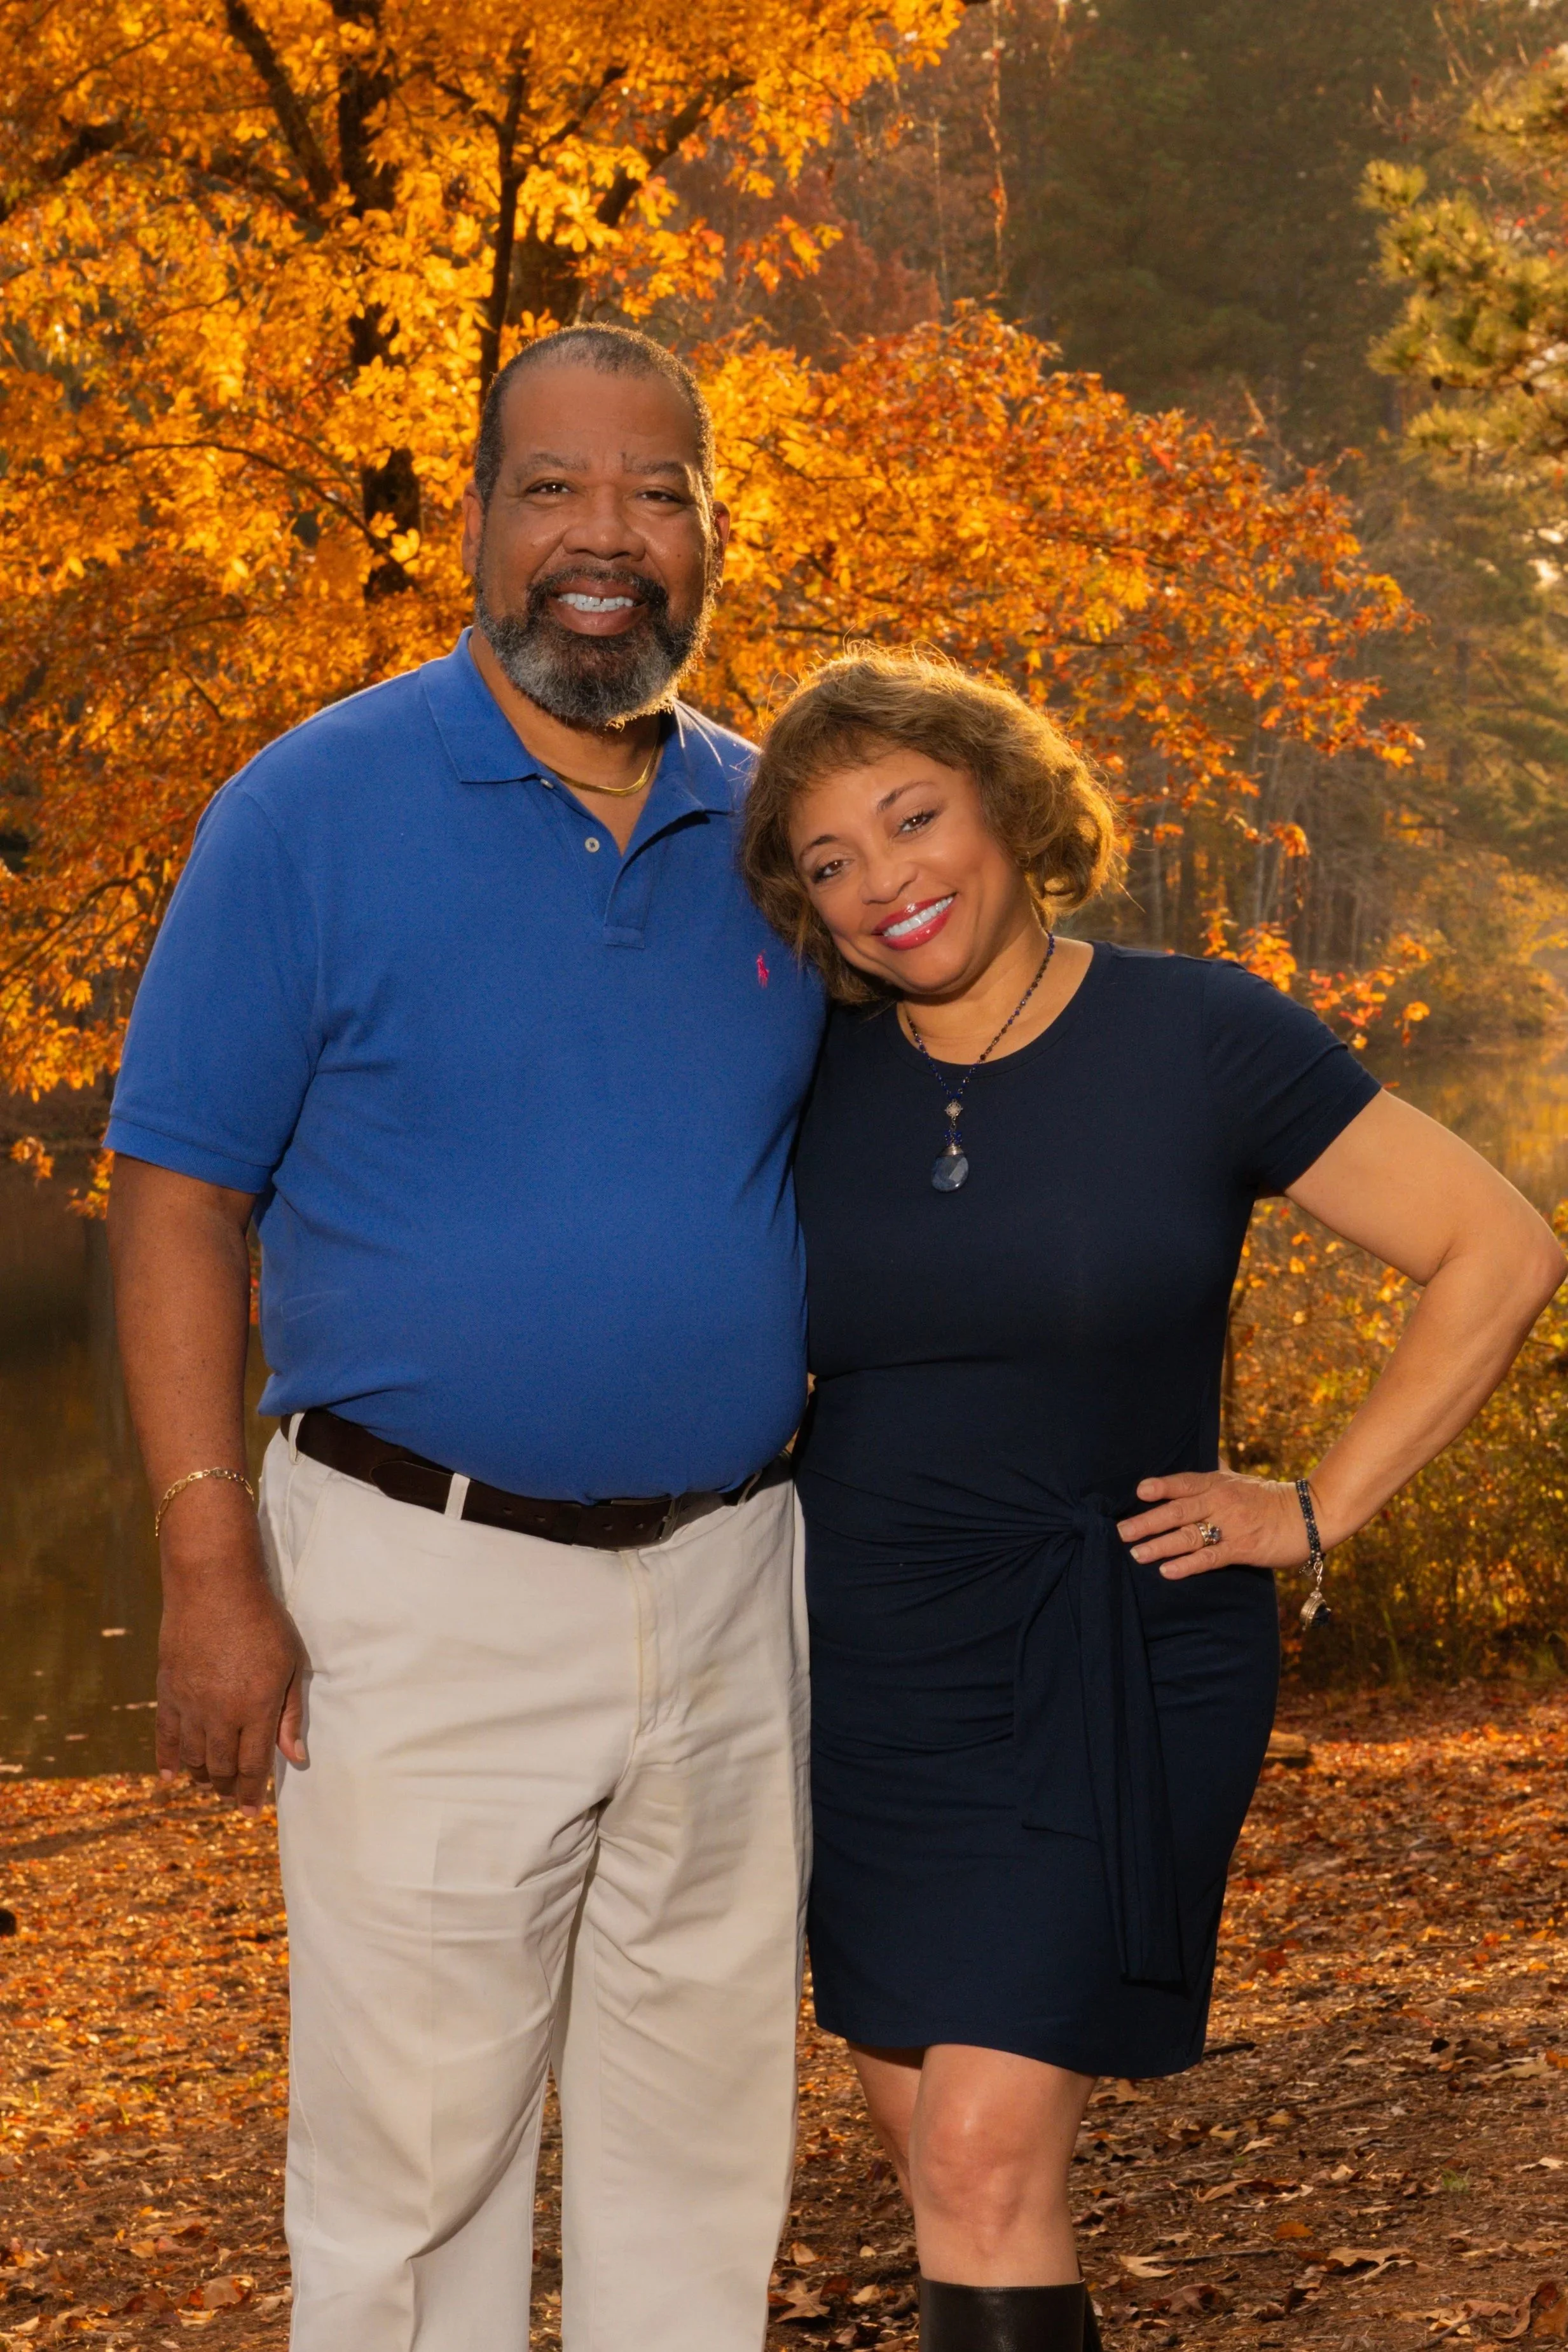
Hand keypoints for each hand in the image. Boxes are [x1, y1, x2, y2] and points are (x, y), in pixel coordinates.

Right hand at [156, 1497, 306, 1813]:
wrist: (214, 1587)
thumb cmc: (263, 1621)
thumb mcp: (290, 1664)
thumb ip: (290, 1714)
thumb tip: (297, 1757)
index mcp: (256, 1708)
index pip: (253, 1764)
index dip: (252, 1791)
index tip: (251, 1810)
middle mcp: (221, 1712)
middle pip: (221, 1766)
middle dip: (228, 1787)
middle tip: (233, 1797)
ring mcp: (190, 1703)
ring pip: (193, 1757)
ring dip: (202, 1775)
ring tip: (210, 1783)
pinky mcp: (168, 1691)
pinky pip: (166, 1736)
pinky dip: (168, 1759)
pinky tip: (172, 1776)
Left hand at [1116, 1469, 1312, 1578]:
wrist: (1310, 1515)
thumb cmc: (1270, 1499)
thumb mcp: (1240, 1481)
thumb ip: (1216, 1474)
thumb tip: (1202, 1461)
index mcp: (1218, 1484)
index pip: (1184, 1483)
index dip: (1162, 1486)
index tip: (1139, 1491)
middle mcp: (1221, 1502)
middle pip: (1178, 1510)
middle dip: (1147, 1521)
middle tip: (1122, 1531)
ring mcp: (1231, 1526)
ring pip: (1188, 1535)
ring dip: (1160, 1545)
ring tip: (1136, 1553)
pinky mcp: (1242, 1549)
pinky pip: (1209, 1557)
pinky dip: (1187, 1564)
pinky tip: (1167, 1571)